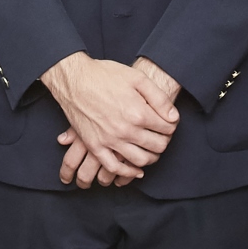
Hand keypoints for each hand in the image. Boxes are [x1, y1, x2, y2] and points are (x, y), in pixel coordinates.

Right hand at [42, 53, 177, 178]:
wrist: (74, 79)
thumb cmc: (105, 75)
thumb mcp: (137, 78)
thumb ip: (159, 98)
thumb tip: (173, 117)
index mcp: (139, 113)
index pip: (167, 129)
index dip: (171, 126)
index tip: (168, 123)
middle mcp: (126, 130)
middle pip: (157, 146)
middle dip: (164, 141)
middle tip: (162, 136)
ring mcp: (109, 140)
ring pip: (140, 160)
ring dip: (151, 158)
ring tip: (152, 151)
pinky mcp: (95, 146)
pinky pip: (114, 167)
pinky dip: (127, 173)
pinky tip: (135, 170)